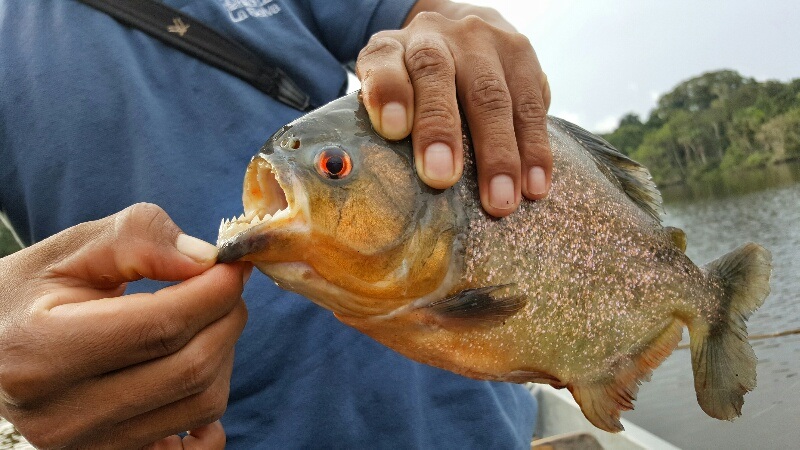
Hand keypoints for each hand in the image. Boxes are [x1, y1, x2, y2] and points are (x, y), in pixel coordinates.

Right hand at [0, 203, 248, 448]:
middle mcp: (62, 416)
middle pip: (191, 367)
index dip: (214, 290)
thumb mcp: (68, 253)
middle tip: (225, 286)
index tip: (234, 263)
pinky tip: (196, 378)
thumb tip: (206, 258)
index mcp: (40, 353)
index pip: (162, 325)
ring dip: (224, 354)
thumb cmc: (30, 299)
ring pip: (203, 403)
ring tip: (204, 321)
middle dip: (226, 316)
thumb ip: (136, 240)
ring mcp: (89, 448)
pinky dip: (211, 414)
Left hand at [357, 1, 551, 217]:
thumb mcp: (387, 90)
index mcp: (395, 45)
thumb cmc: (416, 81)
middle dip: (441, 130)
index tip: (391, 130)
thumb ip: (382, 118)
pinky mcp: (524, 57)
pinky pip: (533, 106)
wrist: (463, 32)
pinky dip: (535, 150)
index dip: (388, 93)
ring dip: (498, 153)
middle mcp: (439, 34)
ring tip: (501, 200)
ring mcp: (485, 42)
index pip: (385, 61)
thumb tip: (387, 178)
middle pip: (438, 75)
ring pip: (492, 96)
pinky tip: (534, 185)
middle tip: (441, 178)